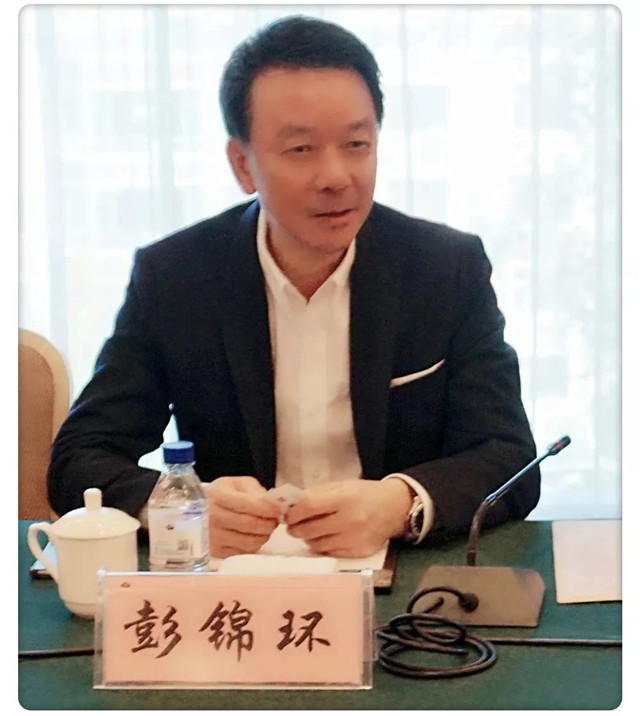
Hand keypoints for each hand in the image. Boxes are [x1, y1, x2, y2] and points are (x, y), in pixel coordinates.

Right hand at [205, 476, 280, 557]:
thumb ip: (255, 491)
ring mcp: (213, 537)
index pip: (247, 505)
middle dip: (268, 524)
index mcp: (218, 496)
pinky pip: (243, 552)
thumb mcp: (238, 484)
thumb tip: (272, 504)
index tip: (278, 510)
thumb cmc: (223, 494)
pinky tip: (253, 536)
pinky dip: (254, 545)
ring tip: (266, 529)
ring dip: (263, 536)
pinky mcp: (216, 551)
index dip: (267, 509)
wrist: (199, 510)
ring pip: (248, 541)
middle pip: (250, 525)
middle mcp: (213, 517)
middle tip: (275, 521)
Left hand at [284, 479, 412, 557]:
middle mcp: (350, 520)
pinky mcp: (358, 553)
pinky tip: (325, 538)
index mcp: (345, 498)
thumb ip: (317, 494)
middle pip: (310, 530)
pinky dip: (323, 547)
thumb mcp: (341, 486)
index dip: (293, 513)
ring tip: (310, 531)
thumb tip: (291, 506)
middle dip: (296, 528)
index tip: (287, 515)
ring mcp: (354, 539)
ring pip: (317, 545)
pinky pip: (330, 553)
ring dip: (309, 538)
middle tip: (292, 526)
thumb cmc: (364, 494)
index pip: (309, 507)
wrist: (395, 508)